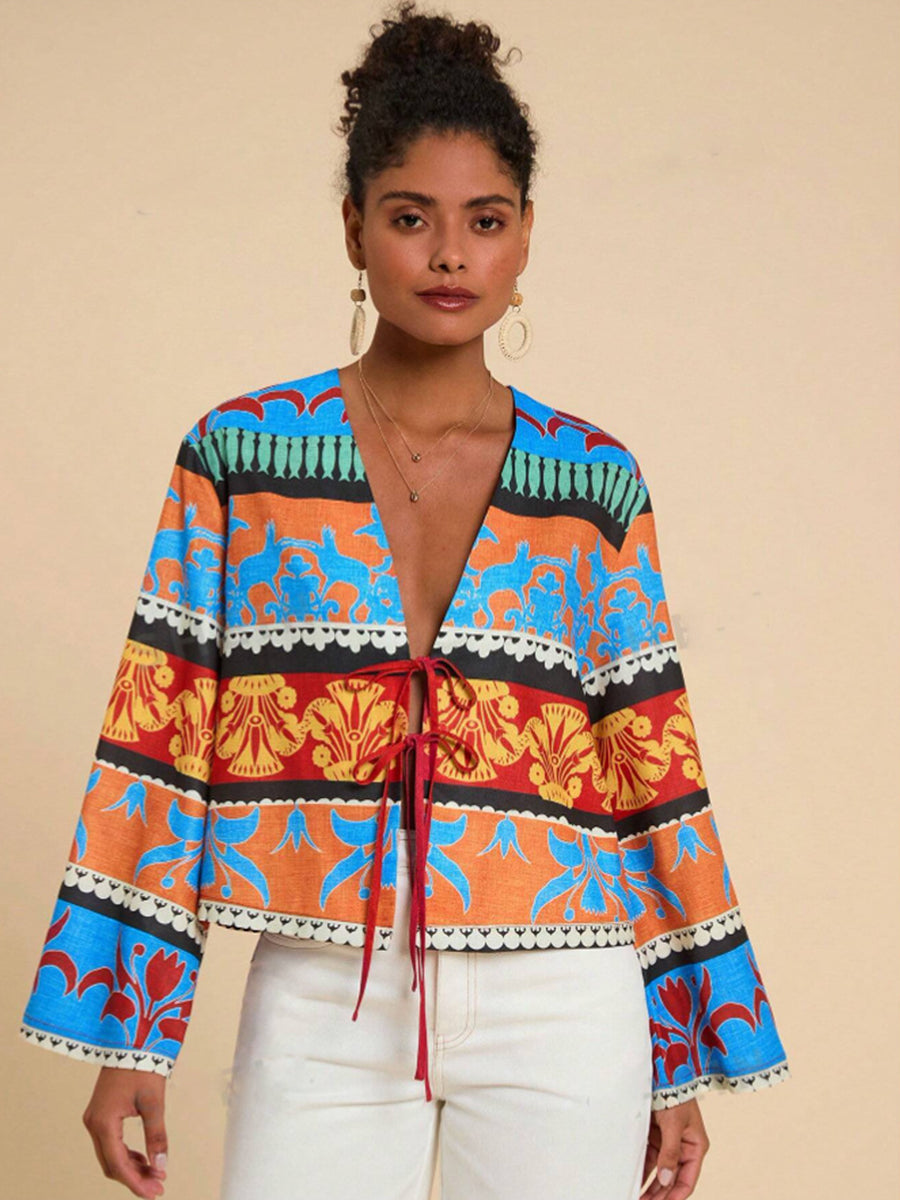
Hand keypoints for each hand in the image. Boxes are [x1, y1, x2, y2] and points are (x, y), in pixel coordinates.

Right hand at [82, 1067, 168, 1197]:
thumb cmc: (143, 1066)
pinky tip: (144, 1158)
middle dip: (134, 1178)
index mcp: (103, 1122)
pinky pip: (111, 1143)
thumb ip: (156, 1135)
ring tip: (156, 1174)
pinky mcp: (100, 1113)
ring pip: (110, 1155)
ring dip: (131, 1167)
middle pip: (111, 1164)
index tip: (155, 1193)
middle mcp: (93, 1123)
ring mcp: (94, 1118)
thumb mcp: (153, 1102)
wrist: (132, 1038)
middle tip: (158, 1187)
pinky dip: (127, 1154)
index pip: (118, 1164)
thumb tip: (161, 1165)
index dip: (136, 1183)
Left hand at [641, 1097, 709, 1198]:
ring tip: (637, 1198)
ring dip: (649, 1186)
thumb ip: (669, 1153)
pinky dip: (642, 1170)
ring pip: (659, 1172)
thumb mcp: (674, 1124)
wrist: (662, 1070)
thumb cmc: (675, 1093)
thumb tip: (664, 1180)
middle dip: (659, 1195)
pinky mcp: (655, 1136)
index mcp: (695, 1147)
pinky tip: (634, 1181)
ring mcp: (668, 1143)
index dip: (674, 1196)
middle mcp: (682, 1148)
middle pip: (671, 1180)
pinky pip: (649, 1159)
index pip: (686, 1181)